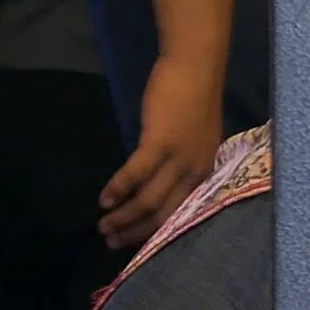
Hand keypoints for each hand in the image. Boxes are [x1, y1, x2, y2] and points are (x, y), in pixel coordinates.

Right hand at [97, 55, 226, 245]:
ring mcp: (180, 157)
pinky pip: (136, 174)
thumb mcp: (191, 137)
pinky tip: (104, 200)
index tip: (136, 242)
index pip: (181, 210)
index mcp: (206, 169)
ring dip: (124, 215)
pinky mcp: (160, 142)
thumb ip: (176, 161)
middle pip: (165, 211)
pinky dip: (118, 188)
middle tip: (113, 242)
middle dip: (137, 231)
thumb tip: (150, 181)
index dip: (157, 229)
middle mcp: (197, 169)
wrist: (195, 66)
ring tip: (104, 227)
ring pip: (150, 199)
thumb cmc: (191, 97)